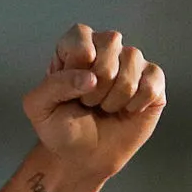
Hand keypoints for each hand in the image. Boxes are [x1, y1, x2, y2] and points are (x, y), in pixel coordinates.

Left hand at [21, 23, 165, 183]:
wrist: (84, 157)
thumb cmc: (60, 129)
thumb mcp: (39, 108)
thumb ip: (54, 85)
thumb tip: (91, 77)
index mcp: (74, 47)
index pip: (81, 34)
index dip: (76, 64)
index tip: (71, 89)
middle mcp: (105, 48)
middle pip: (111, 41)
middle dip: (97, 82)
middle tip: (88, 103)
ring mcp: (131, 63)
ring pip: (132, 59)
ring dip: (115, 96)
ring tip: (105, 108)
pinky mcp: (153, 80)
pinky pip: (152, 81)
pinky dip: (137, 103)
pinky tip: (127, 111)